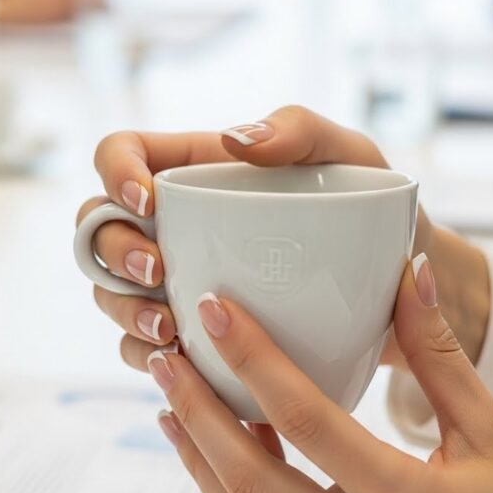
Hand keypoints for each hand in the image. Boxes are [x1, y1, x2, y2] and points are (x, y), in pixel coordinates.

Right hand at [76, 106, 489, 370]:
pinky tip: (181, 362)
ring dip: (126, 311)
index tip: (148, 201)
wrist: (392, 285)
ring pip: (112, 293)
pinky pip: (144, 347)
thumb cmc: (367, 206)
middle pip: (99, 230)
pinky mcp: (193, 331)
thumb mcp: (348, 154)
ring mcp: (177, 280)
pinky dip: (150, 357)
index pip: (120, 152)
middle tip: (157, 272)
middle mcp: (173, 224)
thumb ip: (299, 130)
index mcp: (193, 169)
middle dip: (115, 253)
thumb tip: (236, 141)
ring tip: (169, 330)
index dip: (115, 172)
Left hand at [151, 257, 492, 492]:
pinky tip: (230, 453)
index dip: (252, 360)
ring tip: (174, 405)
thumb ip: (442, 355)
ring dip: (201, 459)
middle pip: (250, 478)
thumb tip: (410, 276)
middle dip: (198, 412)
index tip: (216, 313)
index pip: (306, 420)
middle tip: (167, 360)